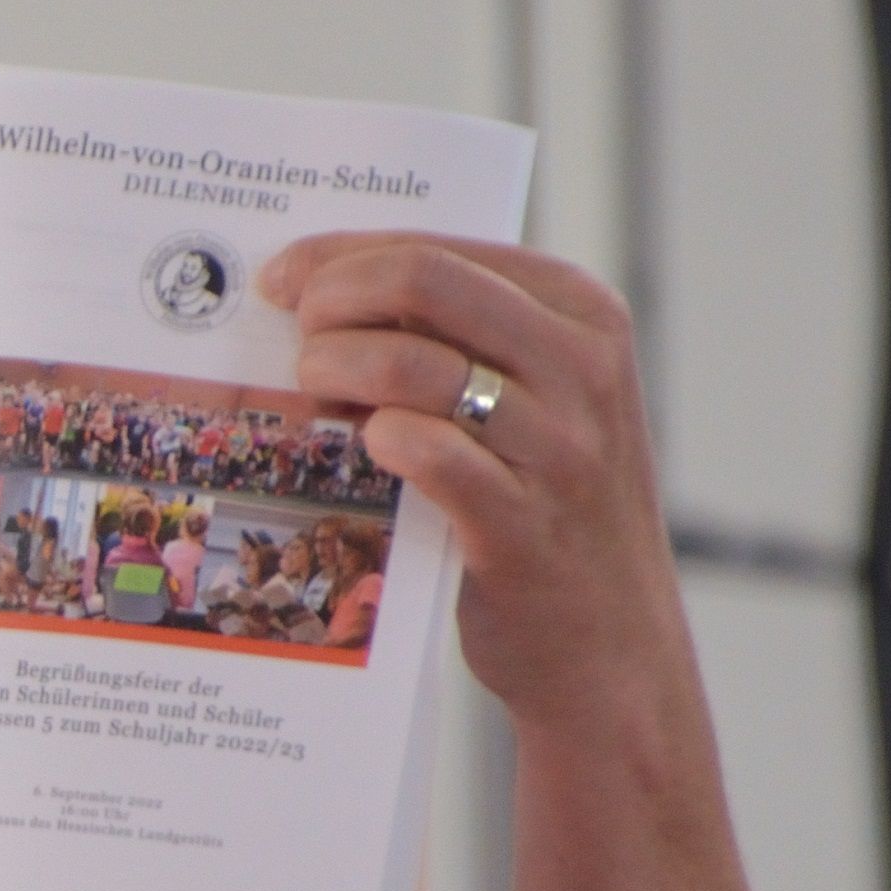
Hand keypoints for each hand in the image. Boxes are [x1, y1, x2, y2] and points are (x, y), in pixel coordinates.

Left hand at [260, 233, 681, 733]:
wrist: (609, 643)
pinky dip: (377, 442)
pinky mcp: (521, 525)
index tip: (280, 280)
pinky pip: (425, 454)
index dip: (340, 256)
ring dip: (333, 372)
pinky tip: (365, 450)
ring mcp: (560, 447)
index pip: (437, 247)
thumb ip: (460, 336)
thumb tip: (329, 288)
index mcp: (582, 313)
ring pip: (410, 365)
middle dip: (330, 303)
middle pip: (420, 283)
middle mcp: (582, 367)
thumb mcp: (534, 396)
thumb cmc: (546, 503)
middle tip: (295, 340)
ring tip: (317, 399)